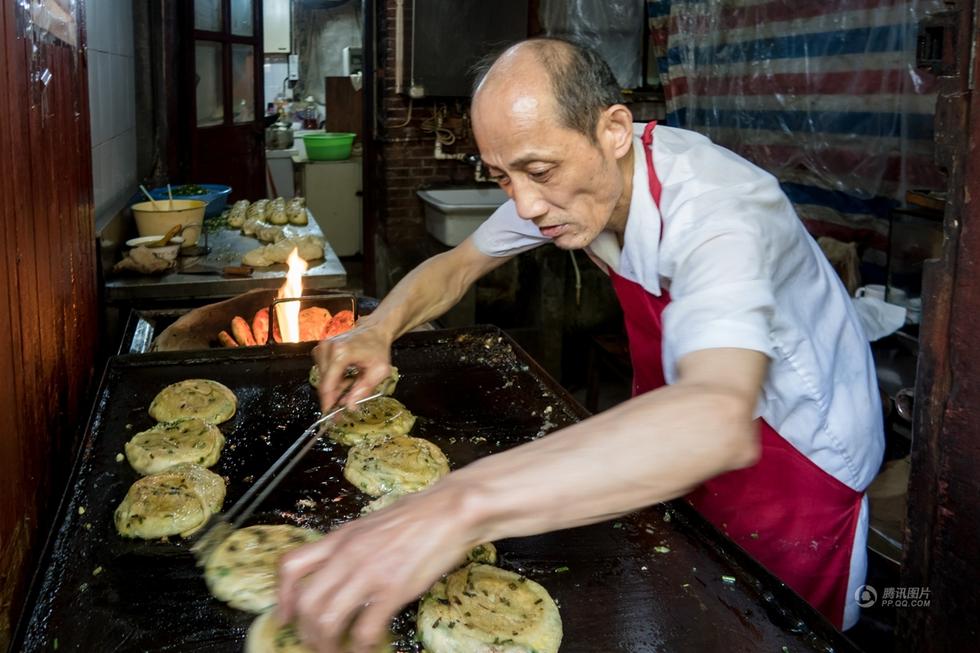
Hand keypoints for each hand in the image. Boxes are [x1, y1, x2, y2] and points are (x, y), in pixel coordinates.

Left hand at [277, 485, 474, 652]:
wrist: (449, 510)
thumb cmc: (416, 516)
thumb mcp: (371, 524)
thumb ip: (351, 546)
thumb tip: (338, 570)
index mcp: (340, 538)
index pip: (292, 566)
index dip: (282, 597)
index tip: (286, 616)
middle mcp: (347, 556)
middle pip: (306, 603)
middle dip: (307, 631)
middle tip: (316, 642)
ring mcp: (368, 573)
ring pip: (327, 620)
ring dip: (328, 643)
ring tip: (338, 650)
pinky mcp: (392, 589)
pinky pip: (364, 629)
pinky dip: (360, 646)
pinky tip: (367, 646)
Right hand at [313, 325, 392, 410]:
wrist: (375, 330)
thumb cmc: (378, 349)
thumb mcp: (379, 372)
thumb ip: (364, 390)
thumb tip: (350, 406)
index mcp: (341, 353)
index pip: (328, 384)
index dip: (328, 402)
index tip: (331, 416)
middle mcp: (327, 348)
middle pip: (324, 383)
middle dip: (334, 396)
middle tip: (346, 403)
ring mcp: (322, 347)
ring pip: (323, 378)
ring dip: (336, 386)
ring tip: (352, 382)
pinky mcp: (320, 348)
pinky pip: (323, 371)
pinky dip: (334, 378)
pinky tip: (346, 375)